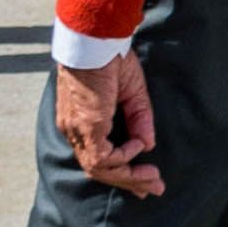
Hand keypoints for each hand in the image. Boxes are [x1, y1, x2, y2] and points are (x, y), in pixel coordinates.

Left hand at [52, 43, 162, 197]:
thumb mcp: (130, 91)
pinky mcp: (86, 125)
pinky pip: (103, 157)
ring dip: (128, 176)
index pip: (97, 157)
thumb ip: (138, 119)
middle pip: (99, 169)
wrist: (94, 38)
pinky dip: (124, 157)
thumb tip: (147, 145)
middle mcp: (74, 129)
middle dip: (129, 181)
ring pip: (100, 169)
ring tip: (152, 178)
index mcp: (80, 121)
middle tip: (153, 188)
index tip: (145, 178)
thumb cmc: (109, 56)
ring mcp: (77, 129)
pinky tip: (139, 147)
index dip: (121, 171)